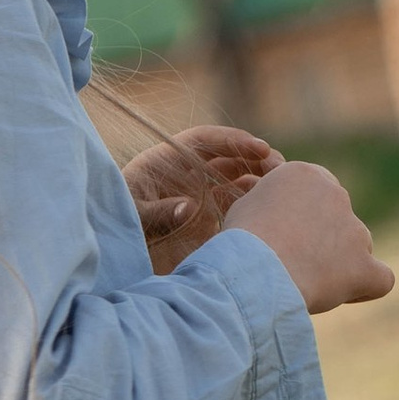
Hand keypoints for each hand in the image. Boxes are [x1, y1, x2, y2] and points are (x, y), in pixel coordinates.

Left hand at [127, 125, 278, 273]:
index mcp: (167, 162)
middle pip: (228, 158)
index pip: (205, 141)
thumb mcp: (133, 218)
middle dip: (256, 160)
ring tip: (283, 190)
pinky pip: (236, 208)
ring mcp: (200, 198)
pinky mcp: (208, 222)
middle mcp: (187, 176)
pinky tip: (270, 214)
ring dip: (260, 181)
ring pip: (238, 181)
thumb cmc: (116, 229)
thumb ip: (158, 212)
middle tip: (281, 169)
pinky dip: (254, 207)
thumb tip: (189, 207)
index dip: (233, 140)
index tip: (260, 148)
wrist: (116, 259)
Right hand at [218, 158, 394, 314]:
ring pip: (359, 246)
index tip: (284, 237)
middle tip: (292, 262)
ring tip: (308, 283)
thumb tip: (275, 213)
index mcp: (305, 175)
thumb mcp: (246, 208)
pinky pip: (381, 278)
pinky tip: (349, 292)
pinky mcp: (363, 265)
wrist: (252, 269)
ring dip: (341, 262)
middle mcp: (336, 195)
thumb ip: (270, 206)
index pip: (316, 195)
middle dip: (323, 240)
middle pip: (339, 219)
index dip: (304, 218)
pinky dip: (367, 286)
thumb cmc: (240, 241)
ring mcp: (354, 230)